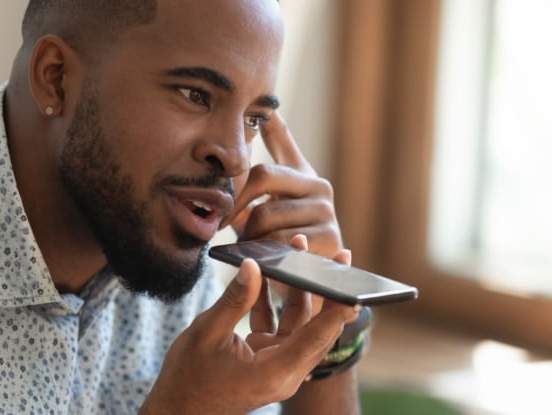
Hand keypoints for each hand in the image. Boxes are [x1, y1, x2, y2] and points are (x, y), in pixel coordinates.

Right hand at [140, 253, 358, 414]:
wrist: (177, 409)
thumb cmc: (188, 377)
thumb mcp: (207, 333)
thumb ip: (235, 300)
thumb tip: (253, 265)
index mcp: (275, 371)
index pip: (316, 337)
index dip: (336, 309)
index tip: (354, 284)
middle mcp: (284, 372)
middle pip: (316, 328)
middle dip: (326, 291)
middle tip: (338, 258)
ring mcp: (277, 366)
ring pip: (300, 324)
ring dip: (300, 291)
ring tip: (301, 254)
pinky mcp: (267, 359)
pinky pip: (281, 327)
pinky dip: (276, 303)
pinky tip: (268, 276)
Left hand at [221, 112, 349, 262]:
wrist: (309, 285)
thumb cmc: (280, 245)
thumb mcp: (264, 214)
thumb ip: (252, 189)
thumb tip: (230, 157)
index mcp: (300, 174)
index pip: (283, 141)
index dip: (271, 121)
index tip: (262, 102)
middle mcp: (318, 184)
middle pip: (263, 175)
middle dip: (236, 200)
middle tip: (221, 221)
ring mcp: (326, 210)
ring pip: (266, 213)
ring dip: (248, 234)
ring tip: (249, 246)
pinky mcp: (330, 237)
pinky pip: (281, 239)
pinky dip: (266, 251)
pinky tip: (267, 256)